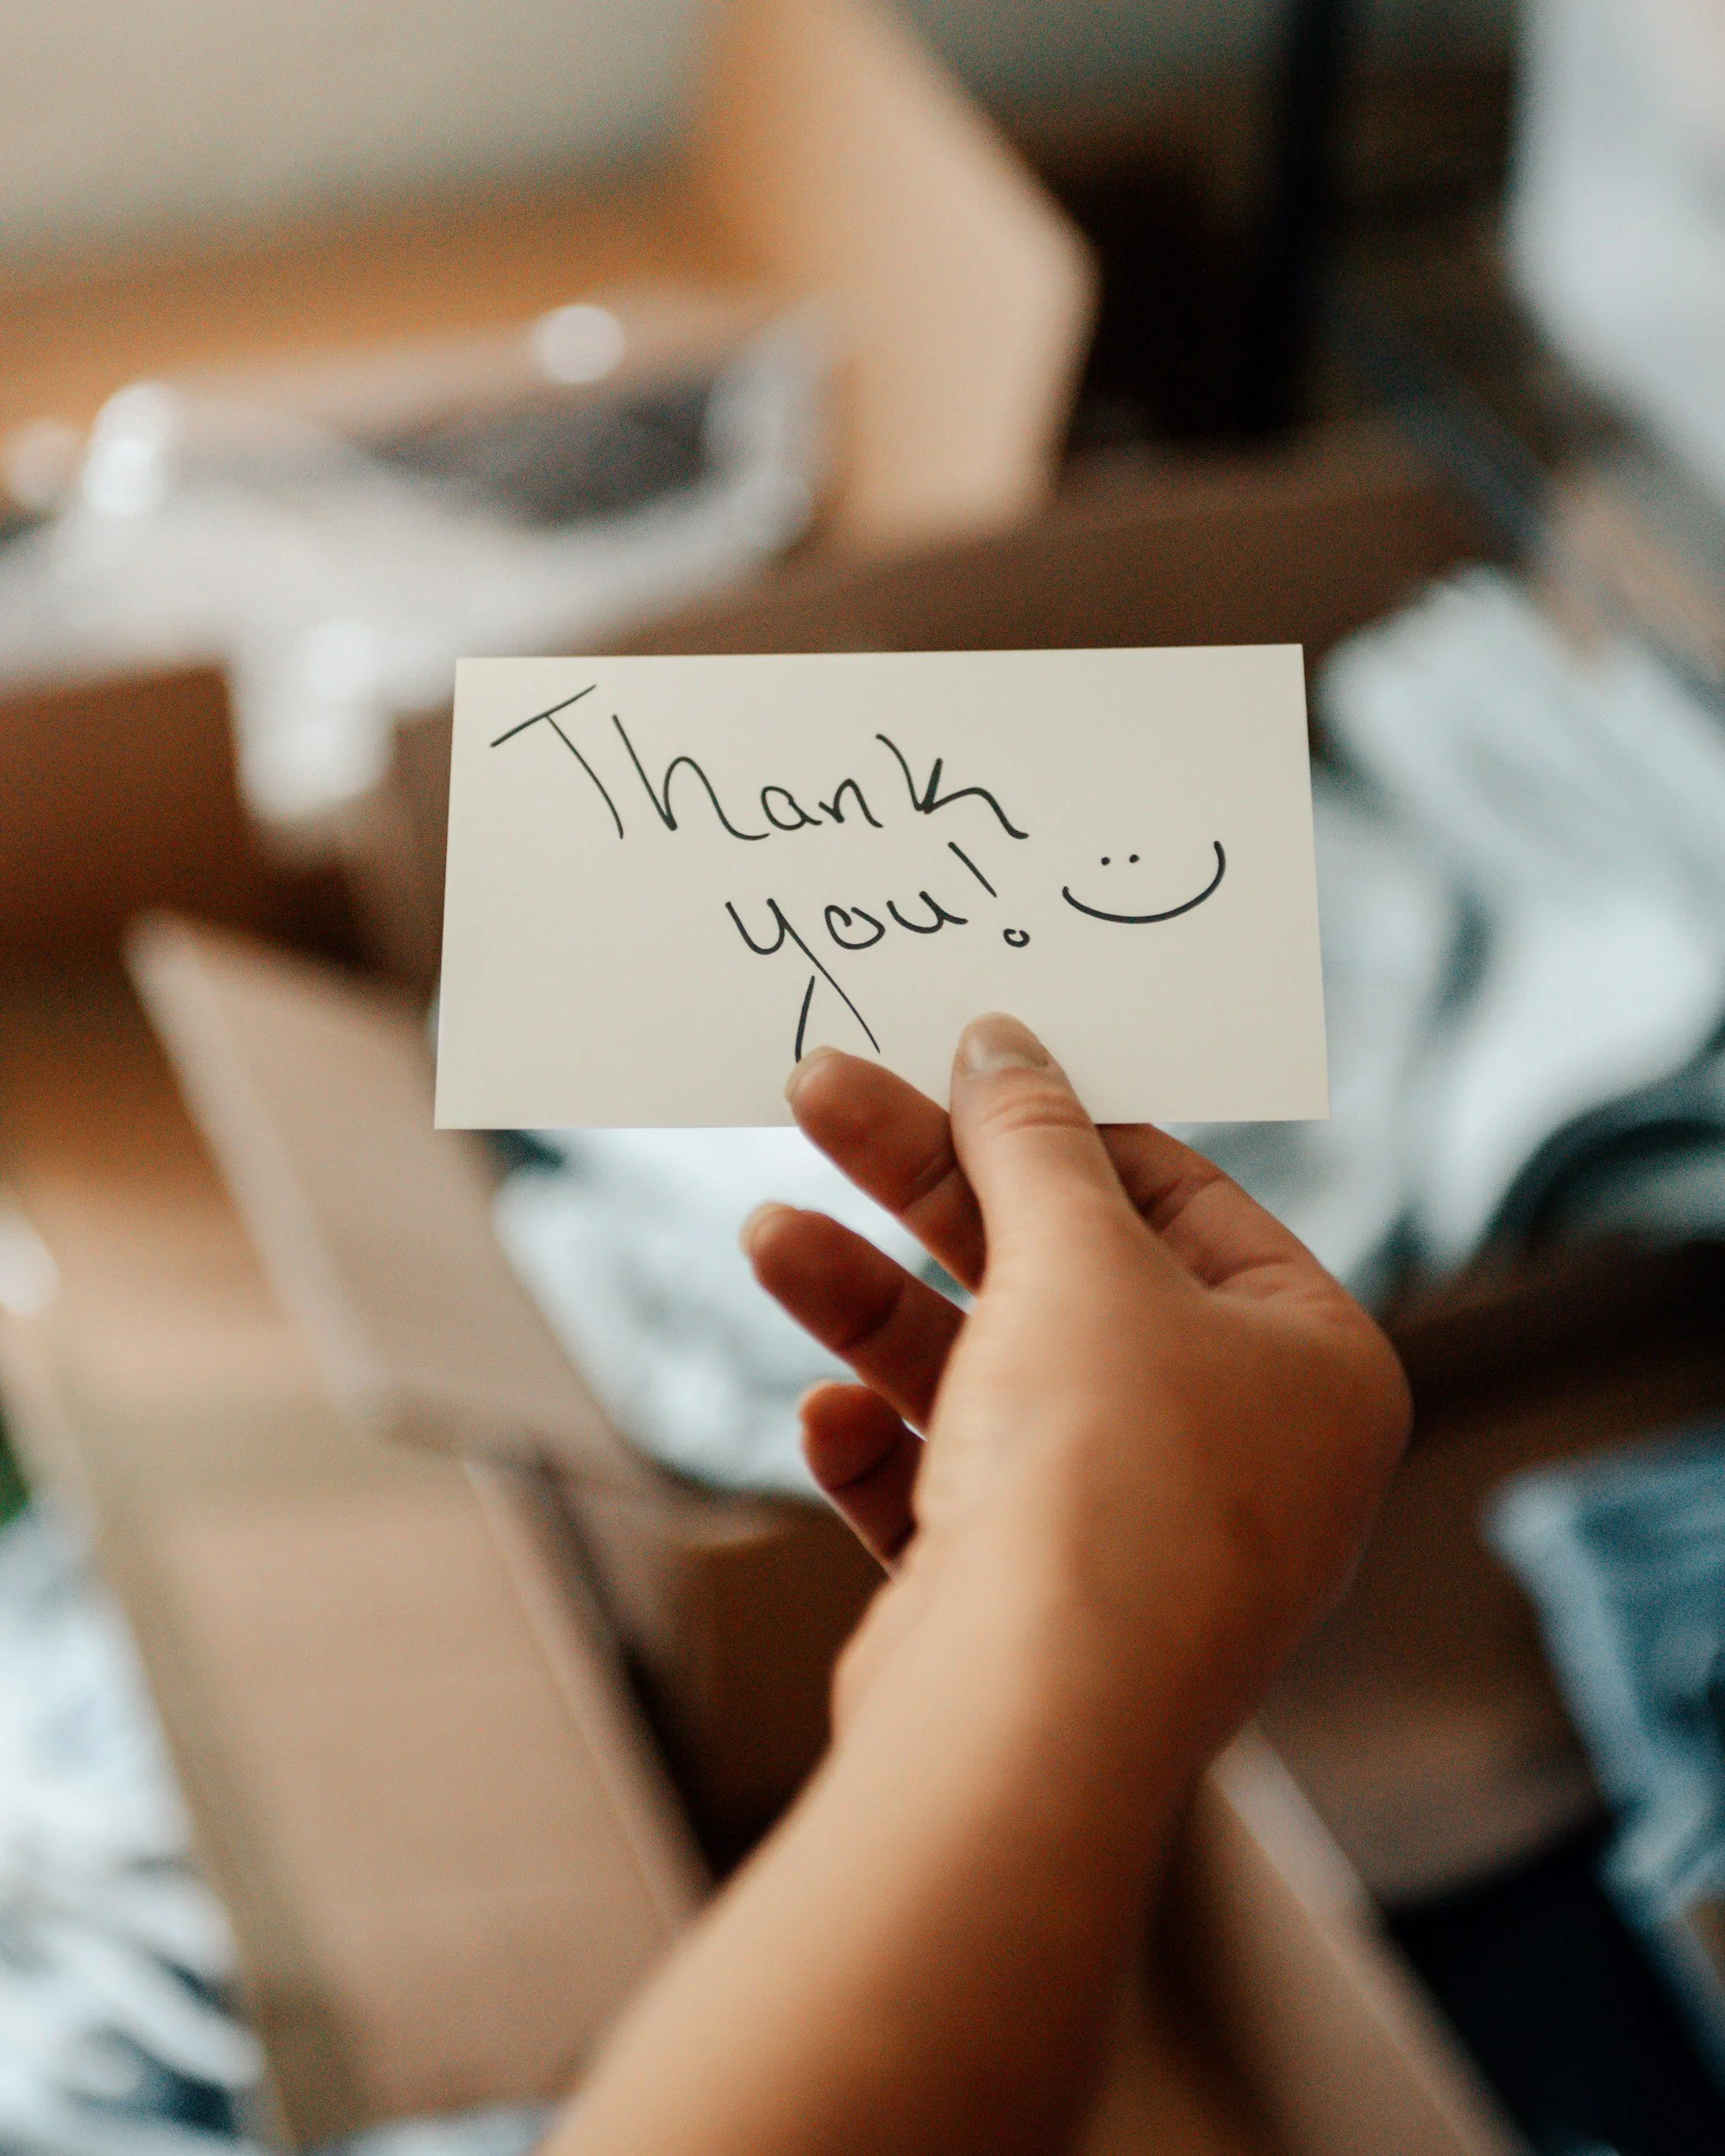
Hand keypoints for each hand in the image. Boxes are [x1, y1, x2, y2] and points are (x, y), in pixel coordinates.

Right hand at [744, 1013, 1409, 1778]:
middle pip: (1066, 1276)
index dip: (1060, 1126)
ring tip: (770, 1238)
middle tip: (823, 1094)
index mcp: (1311, 1363)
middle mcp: (1240, 1450)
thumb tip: (1005, 1043)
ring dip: (874, 1305)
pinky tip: (826, 1420)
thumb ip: (1033, 1140)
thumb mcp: (1075, 1260)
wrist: (1028, 1731)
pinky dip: (887, 1448)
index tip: (956, 1065)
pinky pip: (955, 1490)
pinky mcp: (1033, 1603)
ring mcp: (1135, 1534)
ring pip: (991, 1377)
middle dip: (931, 1193)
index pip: (1181, 1199)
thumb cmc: (1106, 1476)